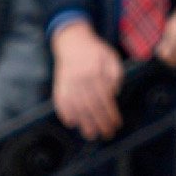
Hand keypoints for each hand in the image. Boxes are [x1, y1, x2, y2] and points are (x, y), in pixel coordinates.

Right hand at [51, 23, 124, 140]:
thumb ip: (116, 74)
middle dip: (100, 122)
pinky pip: (60, 102)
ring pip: (75, 106)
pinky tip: (72, 123)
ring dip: (83, 123)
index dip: (111, 113)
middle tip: (107, 135)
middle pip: (91, 105)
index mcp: (95, 71)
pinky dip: (65, 113)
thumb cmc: (96, 52)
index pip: (104, 98)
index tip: (116, 124)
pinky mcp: (59, 85)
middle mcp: (80, 78)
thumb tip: (113, 94)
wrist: (72, 41)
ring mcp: (68, 82)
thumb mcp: (111, 57)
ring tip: (91, 134)